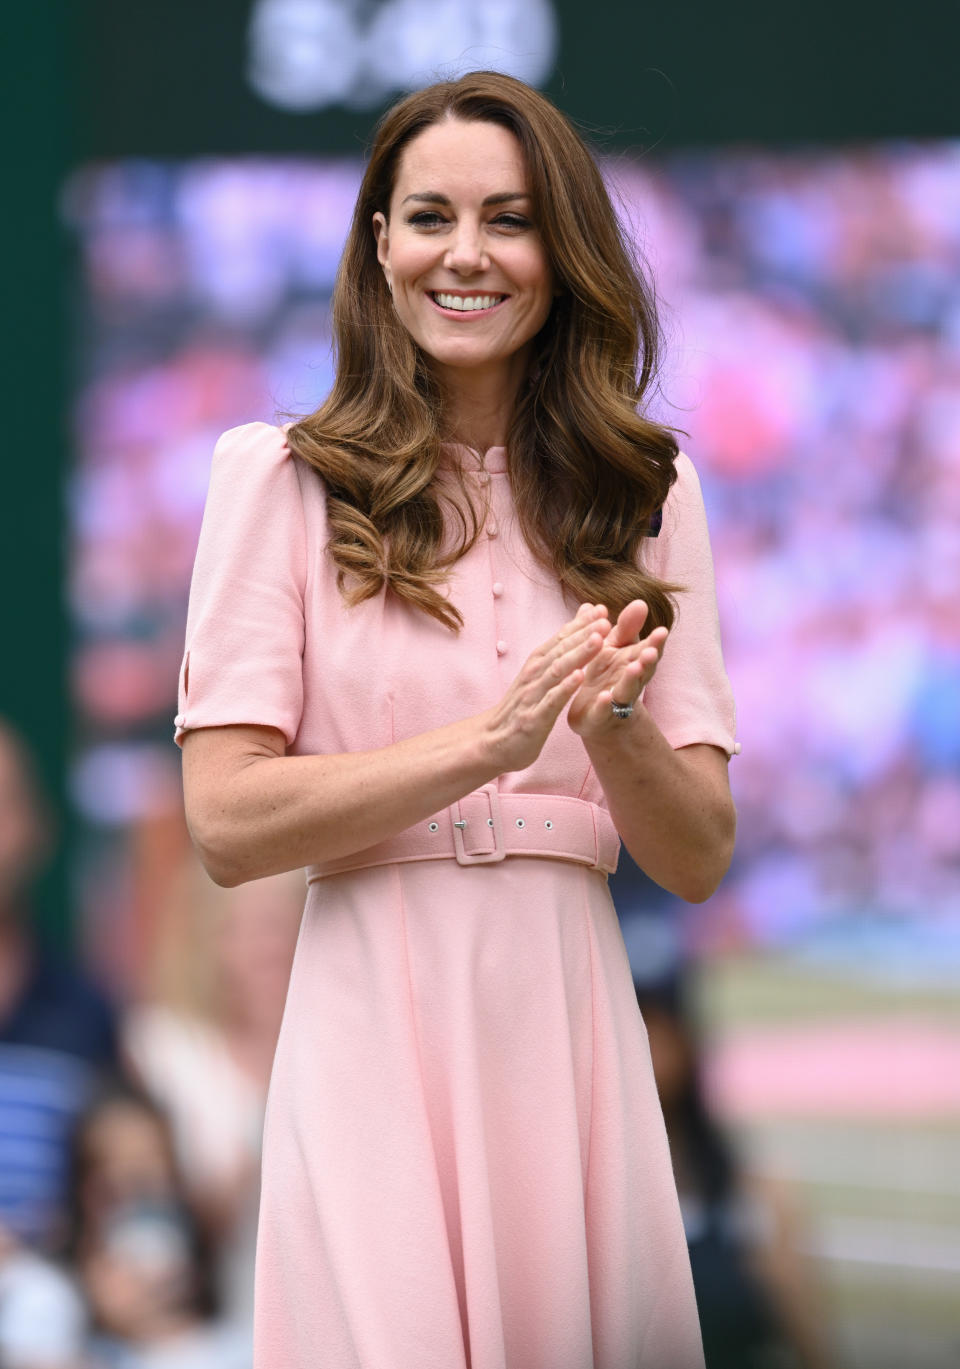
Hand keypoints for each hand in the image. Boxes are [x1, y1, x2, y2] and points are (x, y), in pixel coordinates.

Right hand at [481, 603, 608, 772]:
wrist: (492, 742)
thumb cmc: (520, 708)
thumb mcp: (537, 677)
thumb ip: (555, 654)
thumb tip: (574, 628)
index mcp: (537, 664)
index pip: (561, 639)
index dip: (581, 623)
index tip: (601, 608)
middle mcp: (534, 675)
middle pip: (561, 650)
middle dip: (584, 633)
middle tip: (605, 619)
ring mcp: (533, 696)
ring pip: (558, 670)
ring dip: (579, 654)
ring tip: (599, 640)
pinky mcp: (534, 718)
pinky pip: (552, 701)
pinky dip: (565, 688)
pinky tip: (580, 678)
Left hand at [566, 600, 668, 739]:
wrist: (595, 716)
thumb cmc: (607, 675)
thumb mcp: (615, 647)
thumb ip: (626, 628)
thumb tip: (640, 601)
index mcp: (633, 662)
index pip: (648, 651)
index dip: (655, 643)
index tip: (662, 630)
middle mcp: (630, 682)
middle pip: (643, 671)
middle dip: (647, 661)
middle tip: (651, 650)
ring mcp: (616, 701)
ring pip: (627, 691)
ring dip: (631, 680)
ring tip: (634, 668)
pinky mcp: (598, 717)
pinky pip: (603, 711)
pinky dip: (604, 705)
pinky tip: (604, 697)